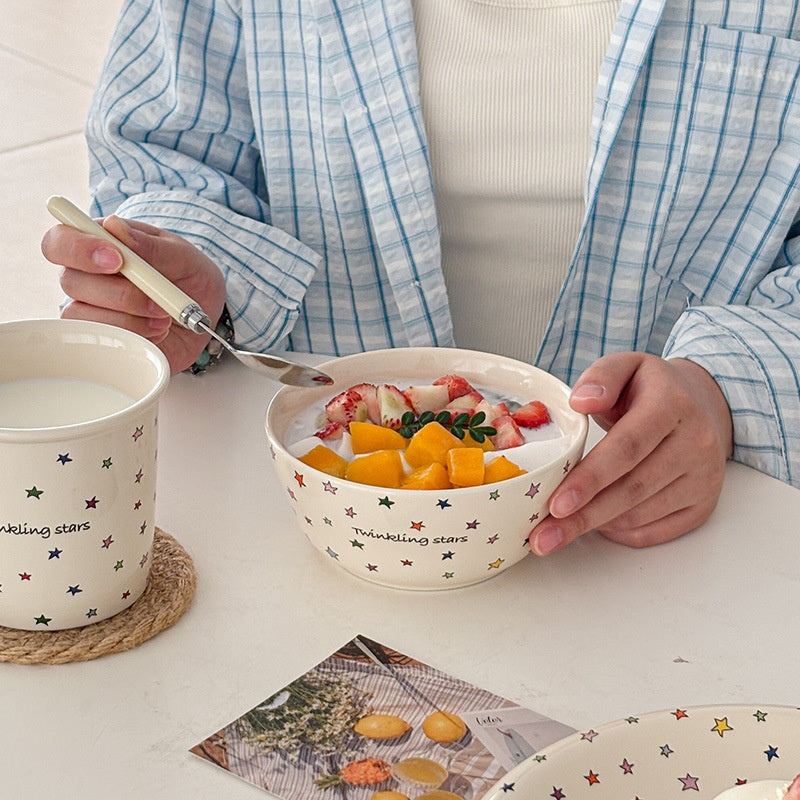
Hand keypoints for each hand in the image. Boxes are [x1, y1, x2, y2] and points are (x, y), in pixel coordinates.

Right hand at [41, 215, 226, 372]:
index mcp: (99, 244)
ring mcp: (90, 310)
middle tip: (158, 301)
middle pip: (70, 281)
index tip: (117, 259)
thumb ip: (151, 245)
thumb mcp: (182, 256)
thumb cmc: (188, 277)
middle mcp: (87, 276)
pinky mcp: (103, 339)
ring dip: (130, 319)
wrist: (205, 315)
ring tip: (165, 318)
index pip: (60, 240)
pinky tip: (158, 332)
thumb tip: (114, 227)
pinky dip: (134, 337)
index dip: (78, 248)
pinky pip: (100, 341)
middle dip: (119, 293)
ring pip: (82, 315)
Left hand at [529, 352, 732, 553]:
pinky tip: (592, 527)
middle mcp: (695, 444)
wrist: (704, 404)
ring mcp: (703, 478)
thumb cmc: (652, 389)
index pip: (628, 448)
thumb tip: (581, 401)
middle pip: (632, 489)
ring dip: (595, 527)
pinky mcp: (703, 504)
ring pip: (641, 514)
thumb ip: (601, 377)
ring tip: (556, 533)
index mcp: (672, 406)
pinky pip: (655, 530)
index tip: (556, 503)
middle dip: (583, 516)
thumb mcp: (627, 366)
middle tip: (543, 536)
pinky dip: (619, 533)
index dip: (591, 478)